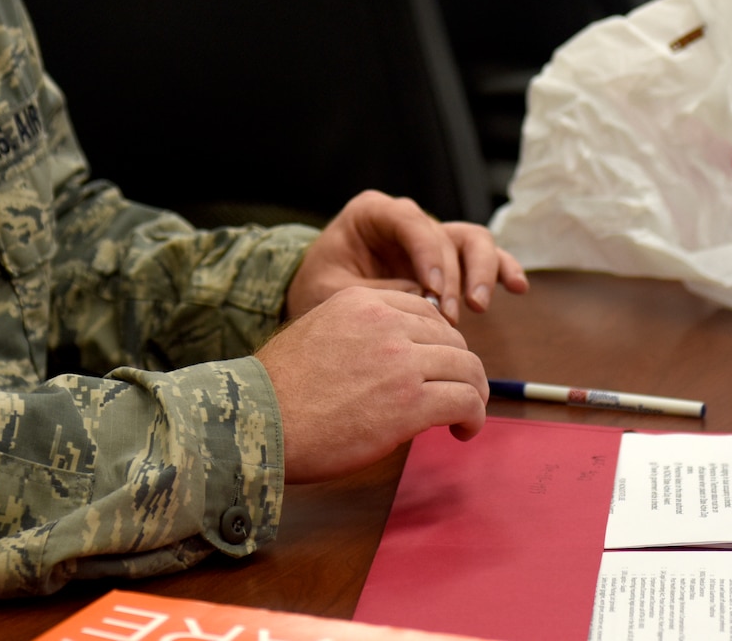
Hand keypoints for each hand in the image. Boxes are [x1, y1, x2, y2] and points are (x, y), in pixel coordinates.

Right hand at [256, 287, 489, 482]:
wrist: (258, 422)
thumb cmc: (279, 391)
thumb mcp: (319, 333)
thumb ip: (359, 334)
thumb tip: (391, 360)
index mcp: (363, 301)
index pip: (426, 311)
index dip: (440, 342)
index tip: (437, 366)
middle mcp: (386, 323)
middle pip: (452, 339)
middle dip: (460, 368)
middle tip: (456, 395)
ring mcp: (401, 361)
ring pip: (467, 368)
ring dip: (473, 393)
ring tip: (464, 415)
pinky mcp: (411, 403)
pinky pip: (466, 401)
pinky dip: (473, 417)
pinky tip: (462, 431)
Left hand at [286, 190, 527, 325]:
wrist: (317, 294)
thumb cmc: (319, 287)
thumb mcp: (331, 290)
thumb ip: (375, 292)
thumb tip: (422, 300)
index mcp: (373, 213)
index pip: (410, 220)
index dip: (428, 252)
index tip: (432, 289)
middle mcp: (408, 219)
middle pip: (447, 234)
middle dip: (453, 276)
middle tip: (448, 315)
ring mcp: (431, 239)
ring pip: (472, 240)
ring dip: (482, 272)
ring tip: (479, 306)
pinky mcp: (448, 261)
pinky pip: (482, 258)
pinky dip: (501, 270)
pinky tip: (517, 287)